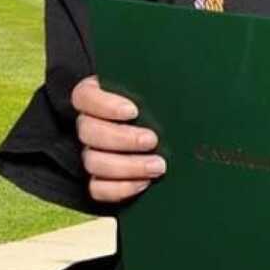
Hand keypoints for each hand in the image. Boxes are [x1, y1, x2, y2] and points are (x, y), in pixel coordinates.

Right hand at [71, 74, 165, 202]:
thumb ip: (161, 82)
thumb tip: (184, 80)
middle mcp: (88, 124)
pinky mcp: (99, 179)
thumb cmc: (164, 101)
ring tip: (158, 165)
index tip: (133, 111)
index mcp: (96, 96)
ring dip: (126, 166)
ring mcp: (91, 152)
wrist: (168, 130)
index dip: (105, 105)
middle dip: (122, 138)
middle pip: (88, 132)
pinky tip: (144, 184)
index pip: (85, 97)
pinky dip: (119, 189)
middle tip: (152, 140)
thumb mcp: (160, 87)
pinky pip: (97, 189)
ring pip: (93, 161)